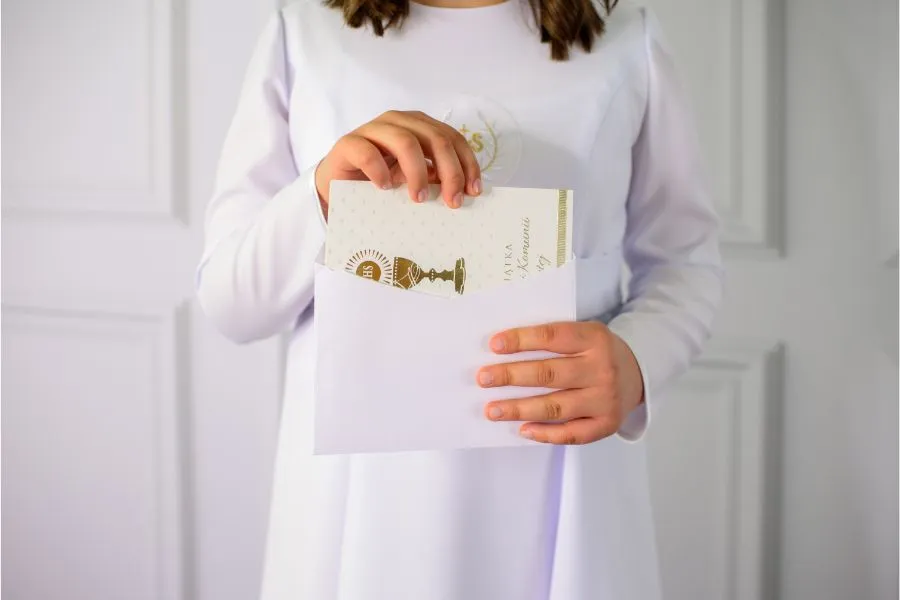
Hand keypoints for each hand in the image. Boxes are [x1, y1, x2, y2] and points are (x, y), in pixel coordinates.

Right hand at [315, 110, 481, 214]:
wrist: (337, 187)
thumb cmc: (380, 183)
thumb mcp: (414, 181)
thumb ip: (436, 179)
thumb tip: (465, 192)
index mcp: (419, 127)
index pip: (452, 138)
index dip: (467, 164)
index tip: (473, 191)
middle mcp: (399, 122)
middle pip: (435, 139)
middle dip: (450, 171)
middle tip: (452, 201)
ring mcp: (372, 130)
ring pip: (405, 141)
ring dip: (418, 173)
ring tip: (419, 199)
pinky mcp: (348, 143)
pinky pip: (368, 153)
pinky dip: (380, 171)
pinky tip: (385, 188)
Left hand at [477, 321, 644, 444]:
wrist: (638, 373)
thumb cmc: (597, 352)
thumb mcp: (584, 334)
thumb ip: (554, 340)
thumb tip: (504, 352)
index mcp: (595, 339)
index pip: (553, 337)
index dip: (522, 340)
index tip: (494, 345)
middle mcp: (601, 369)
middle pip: (549, 374)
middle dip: (511, 376)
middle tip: (484, 378)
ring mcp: (605, 400)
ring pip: (555, 406)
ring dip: (519, 409)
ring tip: (492, 409)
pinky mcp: (606, 424)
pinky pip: (571, 433)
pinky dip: (545, 433)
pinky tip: (522, 429)